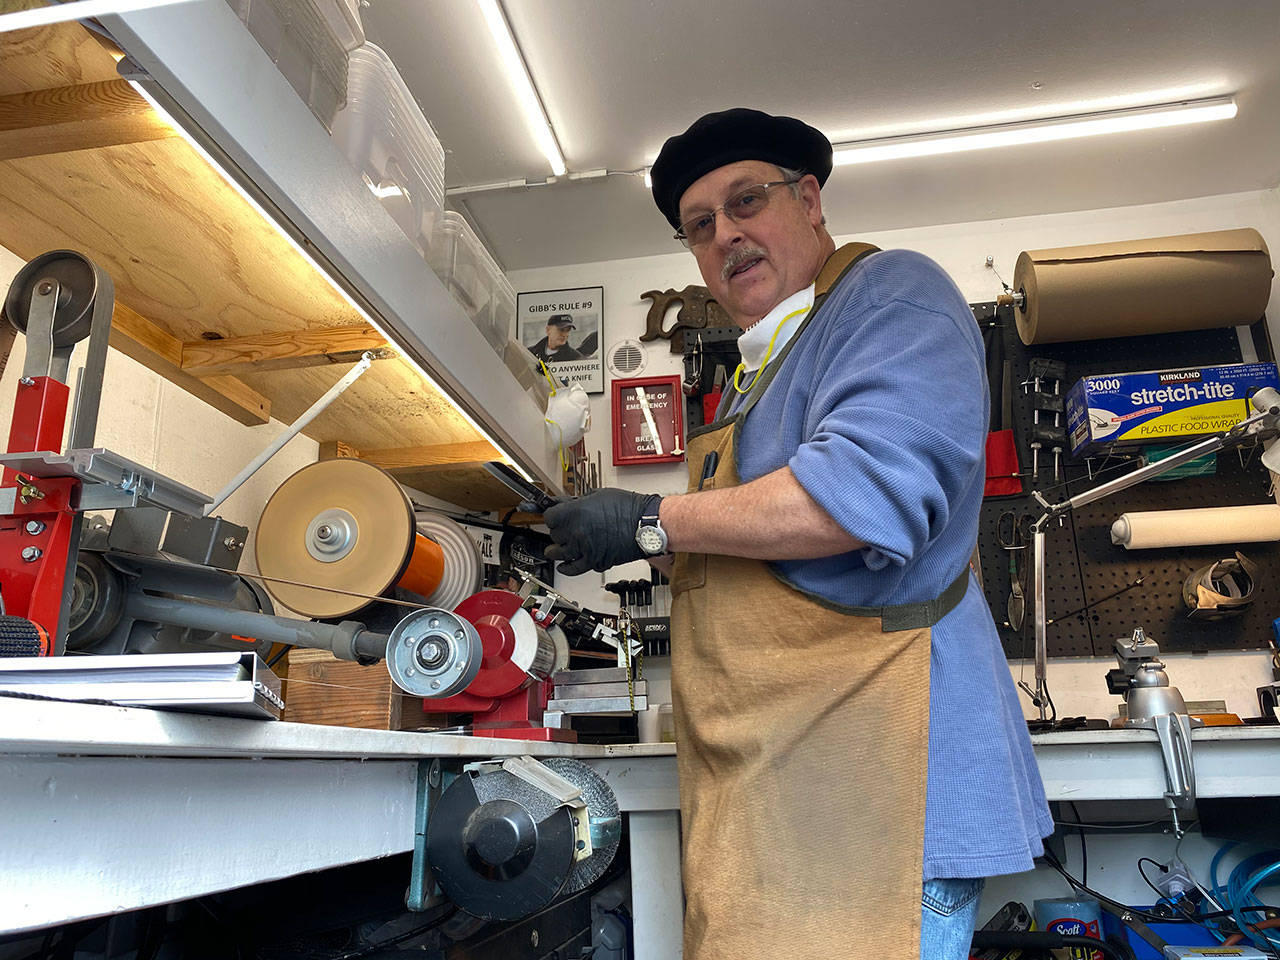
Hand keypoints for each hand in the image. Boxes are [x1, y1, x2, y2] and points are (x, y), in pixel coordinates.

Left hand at [544, 489, 658, 575]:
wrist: (645, 525)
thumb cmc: (628, 508)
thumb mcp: (598, 495)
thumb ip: (577, 502)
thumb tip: (564, 504)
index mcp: (575, 513)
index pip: (549, 517)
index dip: (552, 515)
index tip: (554, 516)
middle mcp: (576, 532)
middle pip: (554, 535)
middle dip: (558, 531)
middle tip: (563, 528)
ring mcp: (584, 549)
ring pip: (559, 553)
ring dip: (555, 550)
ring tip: (553, 549)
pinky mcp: (594, 562)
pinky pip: (573, 569)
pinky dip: (566, 568)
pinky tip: (563, 566)